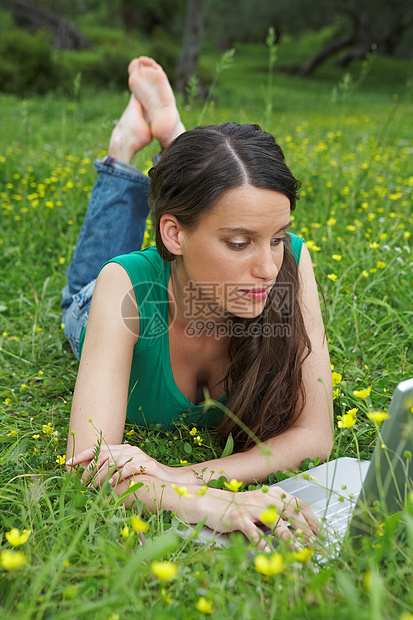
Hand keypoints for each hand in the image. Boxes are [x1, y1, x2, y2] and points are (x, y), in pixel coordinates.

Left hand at [67, 443, 188, 486]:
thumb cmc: (146, 479)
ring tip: (91, 487)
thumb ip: (112, 471)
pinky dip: (117, 476)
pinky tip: (110, 485)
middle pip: (103, 454)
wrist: (171, 480)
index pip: (98, 448)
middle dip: (88, 468)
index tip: (67, 463)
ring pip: (113, 462)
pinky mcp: (147, 464)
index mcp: (123, 449)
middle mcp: (129, 449)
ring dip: (100, 475)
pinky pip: (128, 468)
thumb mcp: (127, 473)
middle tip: (80, 483)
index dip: (82, 455)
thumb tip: (89, 479)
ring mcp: (138, 456)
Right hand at [203, 486, 318, 549]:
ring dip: (289, 538)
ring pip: (275, 522)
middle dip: (305, 530)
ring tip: (298, 550)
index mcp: (273, 493)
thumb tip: (302, 530)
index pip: (298, 504)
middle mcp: (265, 497)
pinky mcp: (238, 517)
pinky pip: (252, 531)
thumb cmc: (242, 508)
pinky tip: (268, 551)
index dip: (312, 519)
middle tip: (314, 545)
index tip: (322, 533)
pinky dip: (261, 542)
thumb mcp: (263, 507)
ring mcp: (252, 507)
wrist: (214, 503)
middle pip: (290, 513)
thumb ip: (280, 514)